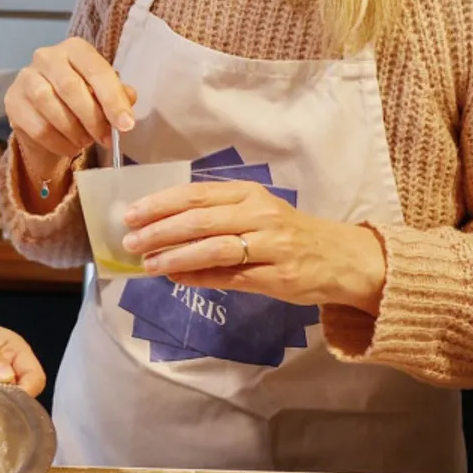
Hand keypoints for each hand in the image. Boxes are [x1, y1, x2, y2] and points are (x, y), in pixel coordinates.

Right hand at [5, 37, 137, 182]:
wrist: (46, 115)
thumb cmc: (80, 99)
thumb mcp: (102, 93)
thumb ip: (118, 94)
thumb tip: (128, 98)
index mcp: (75, 49)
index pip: (96, 70)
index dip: (113, 99)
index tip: (126, 125)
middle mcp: (47, 56)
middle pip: (70, 87)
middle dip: (93, 118)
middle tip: (105, 138)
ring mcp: (26, 78)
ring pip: (51, 108)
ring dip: (74, 132)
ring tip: (86, 141)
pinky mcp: (12, 101)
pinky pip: (38, 128)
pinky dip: (59, 143)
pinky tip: (69, 146)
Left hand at [122, 182, 387, 314]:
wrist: (342, 258)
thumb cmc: (290, 233)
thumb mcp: (256, 212)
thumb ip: (216, 216)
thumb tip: (164, 226)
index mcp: (250, 194)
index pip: (196, 194)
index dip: (160, 204)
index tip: (131, 213)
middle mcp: (260, 215)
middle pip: (200, 221)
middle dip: (159, 231)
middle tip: (130, 241)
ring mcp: (270, 246)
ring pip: (213, 249)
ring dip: (175, 257)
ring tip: (148, 264)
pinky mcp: (277, 277)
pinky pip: (230, 277)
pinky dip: (199, 278)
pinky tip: (177, 279)